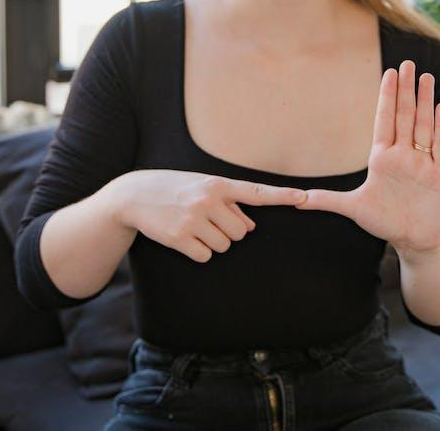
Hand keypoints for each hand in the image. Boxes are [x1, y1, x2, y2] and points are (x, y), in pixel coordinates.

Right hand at [110, 170, 306, 263]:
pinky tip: (183, 238)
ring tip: (192, 226)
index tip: (305, 198)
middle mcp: (209, 199)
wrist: (134, 195)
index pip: (257, 192)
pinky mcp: (180, 237)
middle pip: (241, 232)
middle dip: (227, 231)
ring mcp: (194, 219)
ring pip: (224, 245)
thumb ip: (229, 203)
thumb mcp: (201, 187)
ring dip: (212, 242)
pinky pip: (205, 256)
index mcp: (218, 184)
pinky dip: (197, 252)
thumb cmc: (175, 190)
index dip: (283, 196)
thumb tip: (250, 228)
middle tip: (205, 220)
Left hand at [296, 59, 439, 256]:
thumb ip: (327, 200)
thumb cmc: (384, 222)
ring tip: (424, 77)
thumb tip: (297, 200)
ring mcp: (422, 162)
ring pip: (423, 125)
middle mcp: (403, 155)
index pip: (384, 120)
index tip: (388, 73)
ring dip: (424, 101)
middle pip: (404, 116)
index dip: (386, 97)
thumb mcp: (353, 208)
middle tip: (407, 63)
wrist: (414, 239)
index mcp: (382, 158)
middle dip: (405, 90)